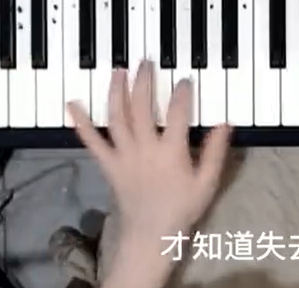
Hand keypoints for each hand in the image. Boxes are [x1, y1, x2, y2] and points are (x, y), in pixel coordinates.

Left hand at [66, 60, 231, 243]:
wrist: (151, 235)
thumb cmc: (182, 209)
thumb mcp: (207, 182)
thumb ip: (215, 152)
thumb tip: (225, 123)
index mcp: (171, 152)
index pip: (177, 114)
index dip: (182, 93)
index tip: (185, 79)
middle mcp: (145, 149)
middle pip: (142, 108)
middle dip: (144, 82)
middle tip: (146, 62)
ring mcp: (123, 156)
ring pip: (117, 117)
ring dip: (117, 91)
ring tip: (118, 71)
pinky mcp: (108, 164)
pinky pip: (92, 141)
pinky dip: (81, 122)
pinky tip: (73, 104)